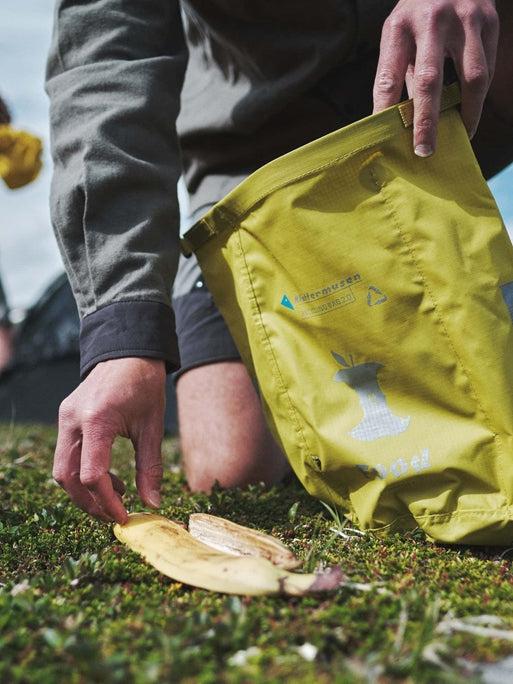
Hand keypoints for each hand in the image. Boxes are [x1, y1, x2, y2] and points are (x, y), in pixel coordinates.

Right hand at [53, 357, 166, 523]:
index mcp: (97, 420)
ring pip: (62, 469)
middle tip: (115, 514)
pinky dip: (82, 472)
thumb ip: (150, 466)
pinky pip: (65, 454)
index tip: (124, 516)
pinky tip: (108, 477)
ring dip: (84, 490)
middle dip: (90, 503)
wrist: (129, 351)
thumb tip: (153, 503)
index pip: (92, 475)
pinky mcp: (65, 417)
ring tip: (116, 495)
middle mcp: (73, 419)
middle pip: (68, 477)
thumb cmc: (145, 384)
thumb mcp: (153, 425)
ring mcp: (65, 417)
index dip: (106, 502)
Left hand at [373, 0, 498, 155]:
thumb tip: (403, 119)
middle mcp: (433, 20)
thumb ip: (402, 73)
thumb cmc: (418, 13)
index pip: (388, 75)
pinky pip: (487, 68)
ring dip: (466, 112)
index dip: (385, 109)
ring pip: (471, 77)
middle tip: (424, 151)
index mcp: (399, 26)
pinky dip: (478, 94)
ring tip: (460, 135)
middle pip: (430, 80)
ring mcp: (466, 19)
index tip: (383, 137)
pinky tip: (471, 110)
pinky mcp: (490, 22)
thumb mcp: (400, 34)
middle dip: (426, 121)